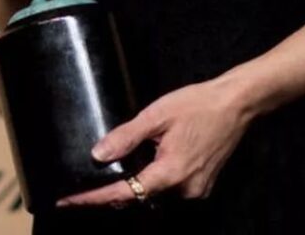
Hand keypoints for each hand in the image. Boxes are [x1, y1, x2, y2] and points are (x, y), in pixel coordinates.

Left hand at [56, 75, 250, 208]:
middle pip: (138, 198)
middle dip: (112, 192)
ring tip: (114, 170)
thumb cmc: (197, 104)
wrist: (236, 104)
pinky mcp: (202, 186)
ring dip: (135, 184)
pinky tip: (147, 162)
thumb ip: (127, 136)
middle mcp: (183, 191)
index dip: (92, 199)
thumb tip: (98, 155)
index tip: (67, 201)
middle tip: (85, 186)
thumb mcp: (157, 114)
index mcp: (169, 174)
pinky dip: (154, 180)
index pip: (122, 194)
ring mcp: (195, 191)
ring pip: (154, 194)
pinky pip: (169, 189)